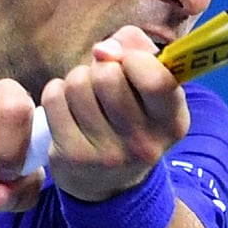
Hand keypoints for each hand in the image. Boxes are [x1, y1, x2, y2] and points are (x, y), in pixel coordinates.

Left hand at [41, 25, 190, 201]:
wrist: (108, 179)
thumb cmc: (131, 113)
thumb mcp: (148, 82)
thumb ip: (135, 47)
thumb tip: (102, 50)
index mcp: (173, 122)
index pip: (155, 79)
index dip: (134, 58)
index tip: (128, 61)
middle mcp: (145, 144)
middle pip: (108, 76)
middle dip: (102, 68)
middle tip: (105, 84)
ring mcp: (108, 155)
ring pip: (78, 83)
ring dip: (79, 80)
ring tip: (87, 96)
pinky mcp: (73, 157)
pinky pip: (54, 97)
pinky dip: (57, 92)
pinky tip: (68, 108)